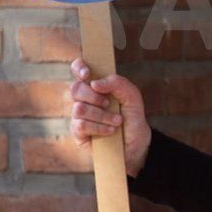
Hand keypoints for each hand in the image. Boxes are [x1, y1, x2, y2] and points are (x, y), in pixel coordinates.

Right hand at [68, 57, 151, 177]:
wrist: (136, 143)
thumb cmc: (132, 117)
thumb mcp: (132, 97)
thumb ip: (118, 83)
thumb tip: (95, 83)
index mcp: (95, 85)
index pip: (78, 69)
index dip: (79, 67)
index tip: (88, 74)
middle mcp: (84, 98)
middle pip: (75, 88)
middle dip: (94, 96)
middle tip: (109, 103)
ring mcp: (79, 115)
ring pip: (79, 108)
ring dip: (101, 115)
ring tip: (117, 121)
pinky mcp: (78, 132)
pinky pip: (81, 125)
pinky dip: (99, 127)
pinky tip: (110, 131)